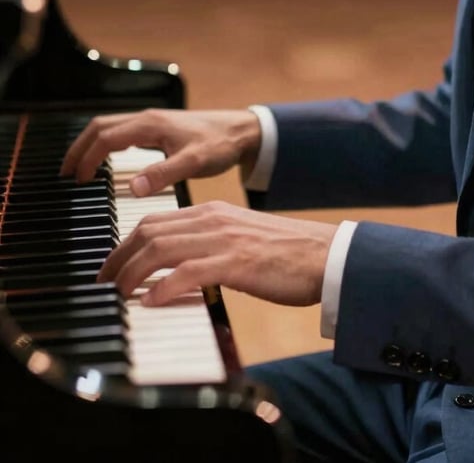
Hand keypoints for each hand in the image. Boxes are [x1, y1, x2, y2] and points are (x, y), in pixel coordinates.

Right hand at [59, 108, 262, 196]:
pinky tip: (105, 161)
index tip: (76, 180)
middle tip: (64, 174)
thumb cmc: (220, 144)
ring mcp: (151, 122)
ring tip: (77, 169)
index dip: (87, 158)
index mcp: (150, 125)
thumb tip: (135, 188)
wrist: (242, 131)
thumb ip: (164, 174)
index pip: (105, 138)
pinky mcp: (157, 128)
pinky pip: (121, 131)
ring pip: (109, 127)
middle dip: (78, 148)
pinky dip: (104, 144)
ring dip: (89, 145)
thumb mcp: (194, 162)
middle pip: (99, 127)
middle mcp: (147, 119)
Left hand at [96, 199, 336, 306]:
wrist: (326, 255)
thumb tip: (175, 272)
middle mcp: (214, 220)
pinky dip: (164, 287)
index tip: (111, 268)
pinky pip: (190, 272)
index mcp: (213, 213)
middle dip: (118, 258)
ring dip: (132, 273)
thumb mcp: (240, 241)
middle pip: (149, 231)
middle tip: (104, 285)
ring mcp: (225, 240)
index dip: (124, 244)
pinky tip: (152, 302)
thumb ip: (208, 248)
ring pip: (162, 248)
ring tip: (120, 295)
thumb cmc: (285, 255)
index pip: (154, 221)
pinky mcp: (238, 263)